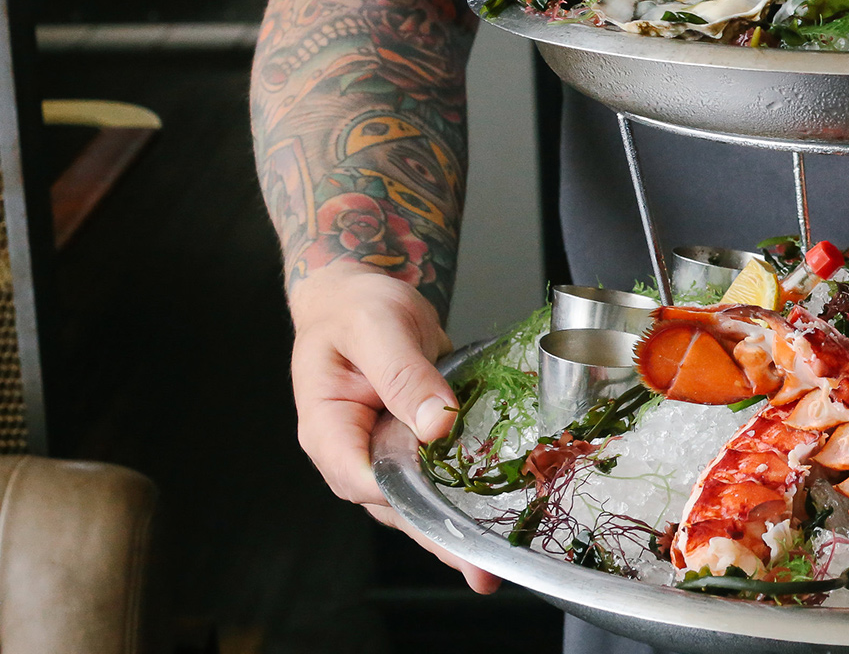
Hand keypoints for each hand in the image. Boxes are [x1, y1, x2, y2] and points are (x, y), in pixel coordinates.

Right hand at [288, 260, 500, 592]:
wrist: (360, 295)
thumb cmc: (355, 308)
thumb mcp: (377, 328)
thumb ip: (404, 374)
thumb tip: (437, 423)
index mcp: (328, 429)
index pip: (360, 478)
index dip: (402, 499)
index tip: (444, 515)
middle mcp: (354, 452)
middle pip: (395, 506)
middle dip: (439, 539)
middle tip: (483, 569)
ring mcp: (384, 453)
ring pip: (420, 501)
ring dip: (458, 530)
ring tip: (498, 558)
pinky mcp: (415, 447)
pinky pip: (440, 477)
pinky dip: (468, 497)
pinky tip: (502, 516)